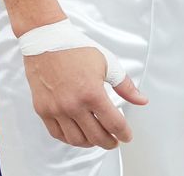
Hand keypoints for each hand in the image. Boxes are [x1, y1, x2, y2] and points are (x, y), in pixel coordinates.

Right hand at [24, 47, 145, 148]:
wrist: (46, 40)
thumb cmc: (75, 48)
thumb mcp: (107, 63)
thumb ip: (125, 85)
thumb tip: (140, 99)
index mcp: (92, 93)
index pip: (114, 124)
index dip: (124, 133)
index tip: (126, 136)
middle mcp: (73, 104)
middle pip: (96, 137)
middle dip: (109, 142)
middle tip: (114, 140)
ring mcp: (56, 109)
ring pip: (76, 140)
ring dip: (90, 143)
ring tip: (97, 138)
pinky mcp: (42, 109)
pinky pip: (57, 134)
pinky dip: (70, 138)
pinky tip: (78, 134)